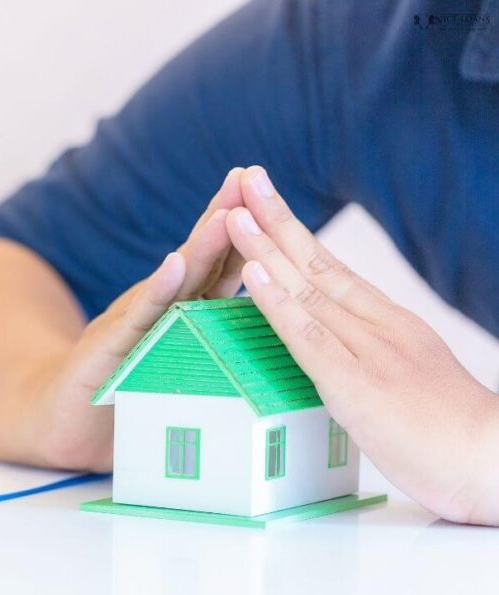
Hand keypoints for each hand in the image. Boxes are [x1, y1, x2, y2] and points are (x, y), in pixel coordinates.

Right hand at [30, 168, 247, 471]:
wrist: (59, 421)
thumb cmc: (124, 394)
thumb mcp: (172, 360)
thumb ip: (206, 336)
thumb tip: (263, 323)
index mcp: (181, 311)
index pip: (220, 266)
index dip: (245, 231)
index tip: (268, 193)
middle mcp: (159, 309)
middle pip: (200, 259)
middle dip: (225, 217)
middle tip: (248, 177)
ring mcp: (133, 324)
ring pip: (175, 282)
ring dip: (201, 246)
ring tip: (225, 213)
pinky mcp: (110, 349)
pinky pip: (140, 317)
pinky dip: (159, 290)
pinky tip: (174, 264)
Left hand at [226, 165, 498, 524]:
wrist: (489, 459)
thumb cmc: (446, 431)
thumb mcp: (403, 378)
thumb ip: (367, 356)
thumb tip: (332, 350)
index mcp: (388, 322)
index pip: (332, 268)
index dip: (295, 235)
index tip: (268, 203)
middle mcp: (377, 325)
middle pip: (317, 263)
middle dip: (276, 219)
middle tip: (245, 179)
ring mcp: (366, 350)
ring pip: (306, 289)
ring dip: (265, 249)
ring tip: (233, 213)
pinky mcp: (355, 383)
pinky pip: (308, 334)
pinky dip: (276, 301)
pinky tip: (251, 274)